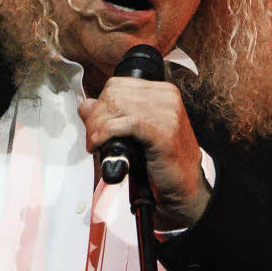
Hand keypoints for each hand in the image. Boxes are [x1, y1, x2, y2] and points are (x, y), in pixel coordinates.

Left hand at [79, 79, 211, 229]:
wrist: (185, 186)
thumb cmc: (163, 161)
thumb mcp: (137, 132)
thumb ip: (114, 115)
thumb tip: (86, 106)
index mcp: (162, 92)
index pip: (117, 85)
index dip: (99, 104)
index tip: (94, 125)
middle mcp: (166, 97)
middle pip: (113, 94)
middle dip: (95, 117)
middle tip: (92, 138)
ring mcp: (167, 112)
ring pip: (116, 106)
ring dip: (97, 127)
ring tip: (95, 144)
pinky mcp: (163, 131)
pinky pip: (125, 124)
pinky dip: (105, 134)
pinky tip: (99, 145)